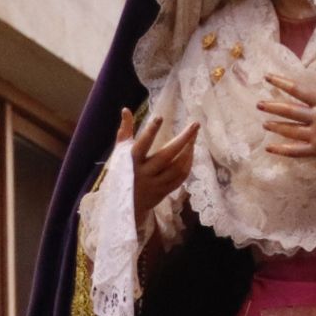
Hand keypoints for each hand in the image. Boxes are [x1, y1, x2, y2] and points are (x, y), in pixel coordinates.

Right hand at [118, 106, 197, 223]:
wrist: (126, 205)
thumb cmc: (123, 172)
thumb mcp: (120, 153)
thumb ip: (124, 131)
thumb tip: (126, 109)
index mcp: (131, 162)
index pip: (141, 145)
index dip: (150, 132)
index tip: (160, 116)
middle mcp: (143, 173)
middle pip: (166, 155)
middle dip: (183, 139)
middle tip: (195, 124)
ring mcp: (155, 184)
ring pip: (177, 168)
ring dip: (188, 151)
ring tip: (194, 137)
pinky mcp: (163, 192)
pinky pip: (180, 177)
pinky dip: (188, 163)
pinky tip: (191, 152)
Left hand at [257, 73, 315, 166]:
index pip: (299, 90)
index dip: (282, 83)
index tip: (268, 78)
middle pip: (290, 110)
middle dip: (273, 106)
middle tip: (259, 104)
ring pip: (291, 129)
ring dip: (276, 126)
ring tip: (264, 124)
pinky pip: (296, 151)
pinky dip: (282, 150)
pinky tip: (270, 149)